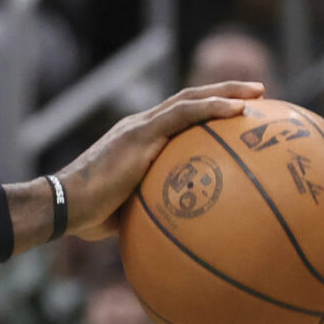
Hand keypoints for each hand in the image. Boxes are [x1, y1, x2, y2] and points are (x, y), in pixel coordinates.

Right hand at [58, 83, 262, 239]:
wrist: (64, 206)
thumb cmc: (87, 217)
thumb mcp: (127, 212)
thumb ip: (150, 210)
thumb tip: (173, 232)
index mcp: (137, 140)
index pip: (177, 117)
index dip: (207, 111)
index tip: (236, 114)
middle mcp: (140, 126)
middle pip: (189, 100)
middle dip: (225, 92)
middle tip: (258, 92)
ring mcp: (140, 127)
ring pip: (190, 98)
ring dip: (226, 92)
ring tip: (258, 91)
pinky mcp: (140, 133)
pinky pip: (183, 114)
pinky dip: (212, 108)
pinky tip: (238, 109)